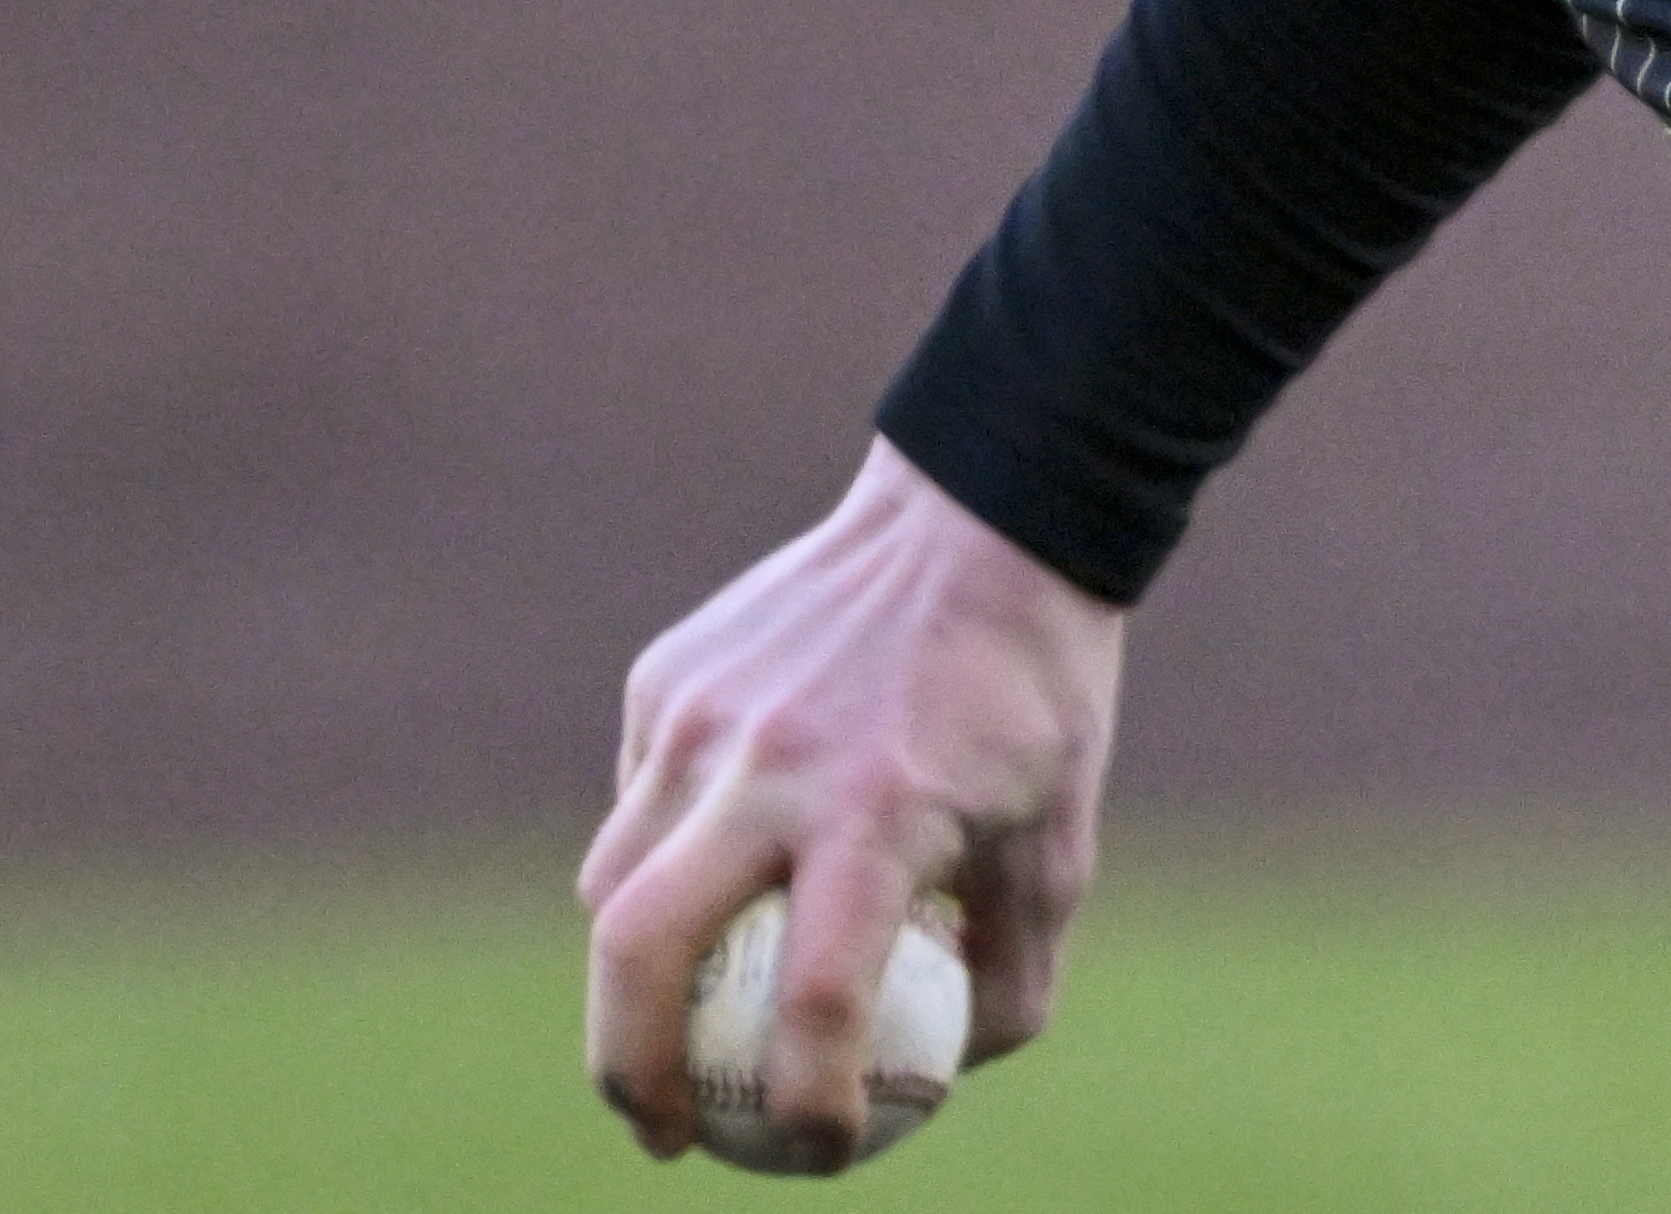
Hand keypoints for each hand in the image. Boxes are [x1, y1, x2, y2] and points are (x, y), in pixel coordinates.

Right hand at [579, 437, 1125, 1170]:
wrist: (983, 520)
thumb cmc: (1034, 698)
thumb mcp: (1060, 844)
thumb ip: (1008, 977)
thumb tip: (935, 1081)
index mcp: (881, 813)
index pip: (814, 1003)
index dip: (811, 1108)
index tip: (823, 1151)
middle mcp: (772, 765)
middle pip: (636, 955)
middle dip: (630, 1077)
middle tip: (666, 1135)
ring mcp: (701, 717)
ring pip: (611, 887)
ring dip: (629, 981)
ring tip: (672, 1030)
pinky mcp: (664, 680)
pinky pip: (636, 808)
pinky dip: (656, 868)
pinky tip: (710, 882)